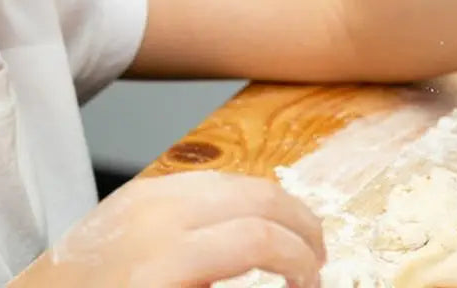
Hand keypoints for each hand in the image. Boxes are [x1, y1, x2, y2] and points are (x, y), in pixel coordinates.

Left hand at [14, 171, 324, 287]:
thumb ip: (217, 285)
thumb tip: (282, 283)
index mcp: (163, 263)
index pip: (258, 238)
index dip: (300, 260)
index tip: (313, 285)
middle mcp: (159, 215)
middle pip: (257, 195)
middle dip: (300, 224)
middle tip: (318, 258)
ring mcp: (147, 194)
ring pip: (237, 180)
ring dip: (275, 206)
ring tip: (292, 238)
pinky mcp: (139, 189)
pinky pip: (208, 180)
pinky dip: (241, 197)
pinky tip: (249, 220)